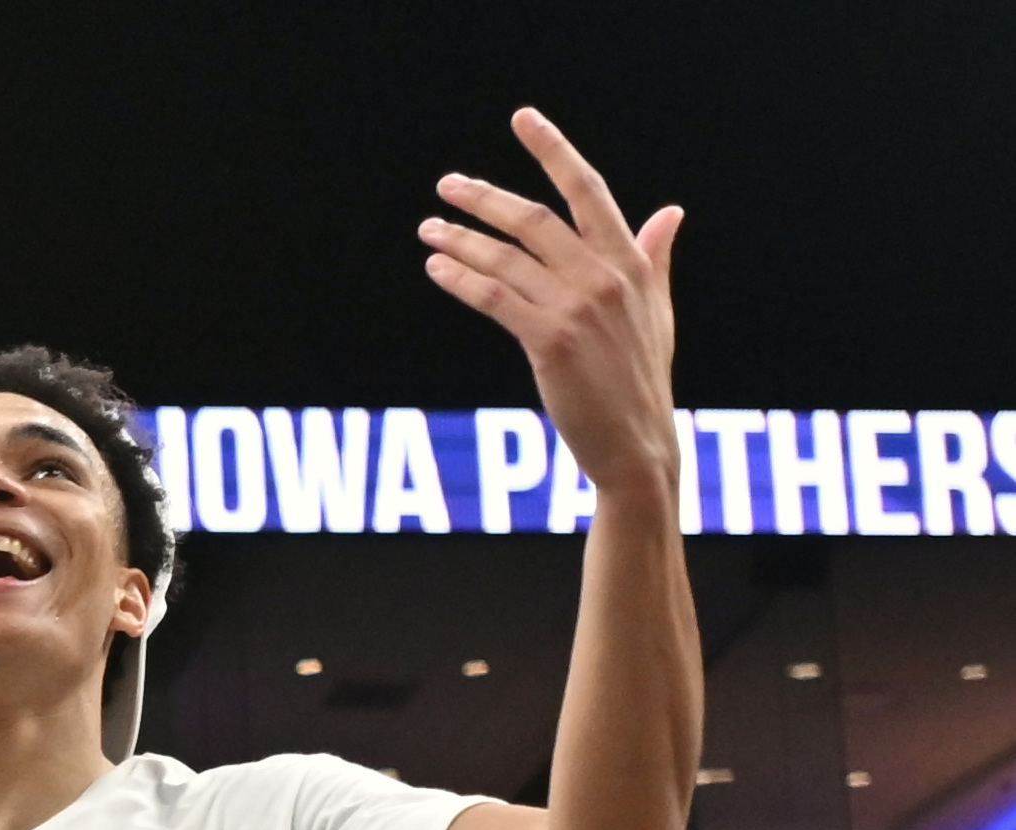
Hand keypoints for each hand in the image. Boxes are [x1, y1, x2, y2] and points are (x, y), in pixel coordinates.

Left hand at [420, 110, 681, 494]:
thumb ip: (654, 256)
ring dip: (460, 239)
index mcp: (631, 260)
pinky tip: (437, 269)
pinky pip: (495, 298)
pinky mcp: (551, 340)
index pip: (588, 189)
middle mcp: (605, 275)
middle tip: (446, 184)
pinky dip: (461, 279)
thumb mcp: (656, 309)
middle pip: (534, 219)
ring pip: (506, 257)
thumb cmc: (641, 377)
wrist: (638, 442)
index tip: (522, 119)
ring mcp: (578, 306)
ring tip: (427, 230)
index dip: (553, 150)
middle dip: (484, 198)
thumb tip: (670, 212)